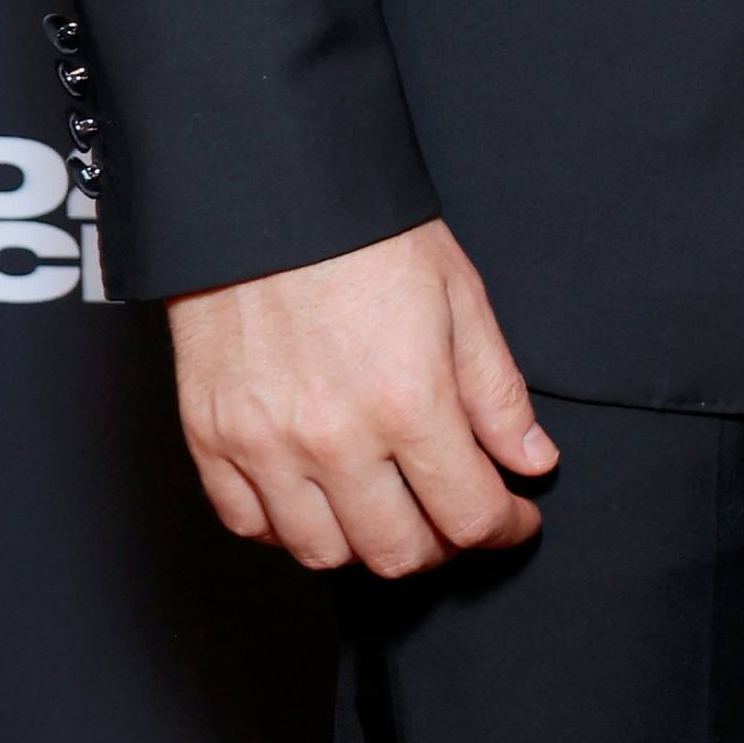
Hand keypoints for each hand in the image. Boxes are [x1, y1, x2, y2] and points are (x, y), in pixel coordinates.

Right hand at [168, 217, 558, 575]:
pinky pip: (250, 525)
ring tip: (389, 507)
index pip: (468, 515)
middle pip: (397, 552)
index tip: (514, 517)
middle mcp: (334, 439)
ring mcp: (265, 446)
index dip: (503, 527)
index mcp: (407, 401)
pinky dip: (289, 527)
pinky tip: (319, 495)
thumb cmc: (367, 231)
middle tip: (454, 515)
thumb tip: (531, 460)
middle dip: (441, 545)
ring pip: (323, 553)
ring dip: (367, 543)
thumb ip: (496, 390)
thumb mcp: (459, 294)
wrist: (266, 189)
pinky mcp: (212, 439)